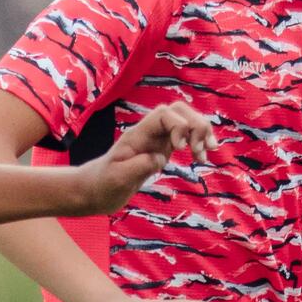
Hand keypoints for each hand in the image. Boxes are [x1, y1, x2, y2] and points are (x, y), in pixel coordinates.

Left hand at [64, 102, 213, 214]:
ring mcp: (157, 140)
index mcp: (137, 135)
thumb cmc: (102, 184)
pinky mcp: (162, 151)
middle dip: (196, 124)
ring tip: (207, 154)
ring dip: (201, 132)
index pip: (163, 114)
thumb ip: (140, 166)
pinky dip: (197, 143)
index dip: (178, 125)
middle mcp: (149, 133)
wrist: (94, 190)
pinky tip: (202, 157)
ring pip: (185, 122)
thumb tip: (162, 157)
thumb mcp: (118, 178)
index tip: (178, 149)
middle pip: (179, 110)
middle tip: (202, 149)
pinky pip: (185, 138)